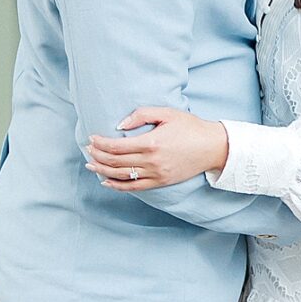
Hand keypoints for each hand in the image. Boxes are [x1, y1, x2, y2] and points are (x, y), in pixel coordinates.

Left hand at [87, 107, 228, 190]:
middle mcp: (151, 162)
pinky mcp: (160, 182)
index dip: (100, 143)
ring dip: (103, 171)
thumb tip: (119, 125)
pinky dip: (117, 185)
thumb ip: (141, 115)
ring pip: (122, 176)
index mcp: (151, 143)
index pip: (117, 146)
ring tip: (91, 165)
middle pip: (116, 162)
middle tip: (87, 149)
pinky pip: (134, 188)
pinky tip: (107, 181)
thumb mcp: (167, 113)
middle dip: (98, 156)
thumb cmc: (190, 127)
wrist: (213, 147)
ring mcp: (156, 174)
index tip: (91, 138)